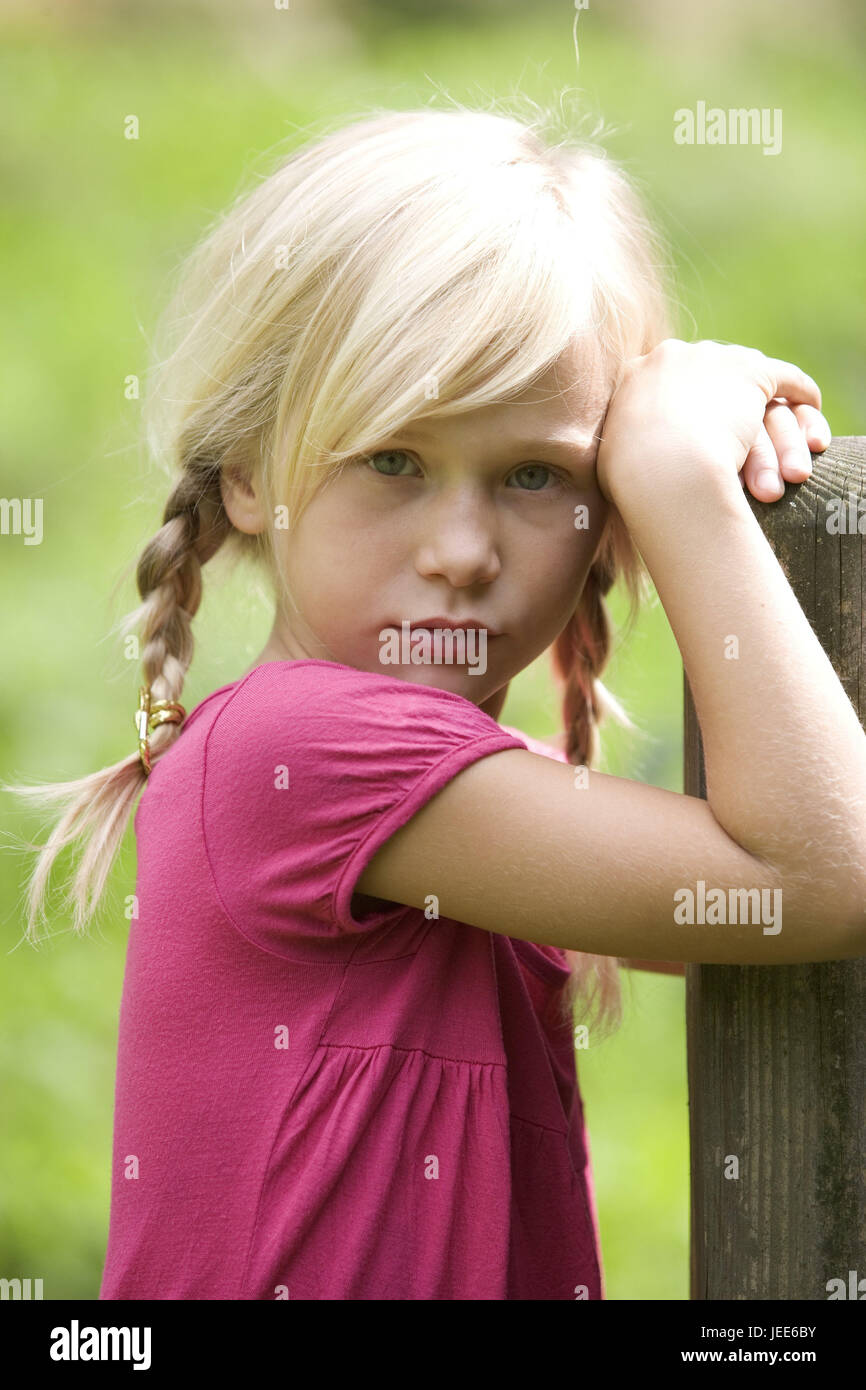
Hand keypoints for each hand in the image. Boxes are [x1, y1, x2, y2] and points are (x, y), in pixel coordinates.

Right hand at [596, 339, 831, 506]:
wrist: (663, 469)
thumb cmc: (630, 478)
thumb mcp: (609, 457)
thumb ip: (619, 443)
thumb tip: (614, 455)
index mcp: (634, 374)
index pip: (665, 376)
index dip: (681, 397)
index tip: (689, 417)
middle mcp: (672, 356)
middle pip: (708, 369)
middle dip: (723, 395)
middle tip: (735, 424)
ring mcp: (713, 359)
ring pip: (747, 376)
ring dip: (763, 404)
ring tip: (778, 425)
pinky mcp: (752, 373)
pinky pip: (783, 377)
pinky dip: (799, 390)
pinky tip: (809, 405)